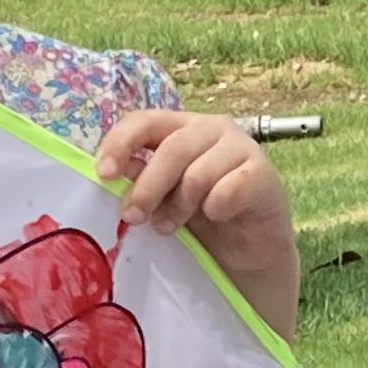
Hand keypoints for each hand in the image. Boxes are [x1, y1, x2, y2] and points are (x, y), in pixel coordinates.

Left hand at [96, 109, 297, 329]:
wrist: (250, 247)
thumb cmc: (201, 217)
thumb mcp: (163, 197)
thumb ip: (141, 180)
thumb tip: (111, 176)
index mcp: (179, 128)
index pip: (144, 121)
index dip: (120, 144)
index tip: (105, 174)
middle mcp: (210, 128)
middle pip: (171, 149)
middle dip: (147, 187)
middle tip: (133, 218)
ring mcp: (240, 147)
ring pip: (198, 173)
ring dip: (179, 206)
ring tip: (170, 226)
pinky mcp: (262, 173)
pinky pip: (228, 190)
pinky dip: (215, 208)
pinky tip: (215, 217)